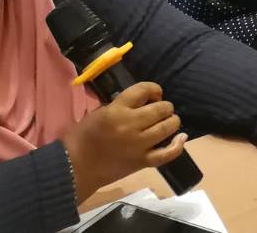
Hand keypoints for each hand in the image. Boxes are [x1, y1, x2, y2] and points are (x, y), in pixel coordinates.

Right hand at [61, 82, 186, 203]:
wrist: (74, 168)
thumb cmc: (81, 138)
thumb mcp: (98, 113)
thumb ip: (119, 105)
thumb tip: (139, 101)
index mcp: (117, 110)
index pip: (144, 90)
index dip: (154, 89)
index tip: (154, 93)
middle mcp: (131, 125)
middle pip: (161, 108)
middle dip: (164, 106)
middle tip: (160, 109)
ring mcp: (138, 145)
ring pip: (168, 127)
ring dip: (172, 121)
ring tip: (168, 121)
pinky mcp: (142, 162)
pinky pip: (167, 154)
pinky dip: (177, 145)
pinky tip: (181, 137)